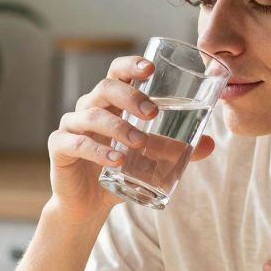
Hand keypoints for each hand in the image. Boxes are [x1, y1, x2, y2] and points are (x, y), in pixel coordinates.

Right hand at [47, 56, 214, 222]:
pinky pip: (75, 143)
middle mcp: (88, 108)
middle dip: (129, 95)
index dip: (130, 65)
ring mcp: (71, 126)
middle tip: (152, 112)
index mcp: (110, 103)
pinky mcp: (59, 148)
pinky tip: (116, 160)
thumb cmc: (119, 172)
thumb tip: (211, 144)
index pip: (117, 73)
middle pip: (104, 88)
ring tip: (139, 142)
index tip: (150, 68)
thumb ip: (175, 149)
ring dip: (118, 127)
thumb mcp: (149, 160)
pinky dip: (98, 151)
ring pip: (91, 116)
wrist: (87, 205)